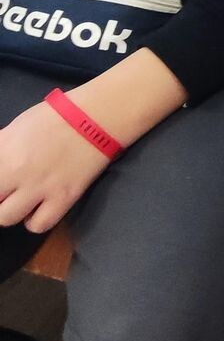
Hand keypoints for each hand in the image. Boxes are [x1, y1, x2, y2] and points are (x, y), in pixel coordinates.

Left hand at [0, 98, 112, 233]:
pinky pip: (38, 225)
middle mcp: (16, 173)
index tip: (1, 181)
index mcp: (3, 151)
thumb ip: (1, 149)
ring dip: (9, 210)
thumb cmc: (56, 116)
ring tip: (19, 199)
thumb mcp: (16, 127)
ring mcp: (40, 188)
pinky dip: (34, 220)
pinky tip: (38, 207)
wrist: (97, 117)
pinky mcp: (63, 199)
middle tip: (7, 189)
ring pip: (5, 218)